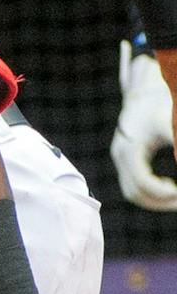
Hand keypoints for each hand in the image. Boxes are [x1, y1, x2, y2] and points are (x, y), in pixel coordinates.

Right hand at [110, 41, 176, 212]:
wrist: (142, 91)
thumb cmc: (159, 104)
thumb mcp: (170, 124)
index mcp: (130, 149)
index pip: (143, 182)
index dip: (164, 193)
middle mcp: (121, 156)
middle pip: (134, 193)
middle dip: (160, 202)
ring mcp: (120, 159)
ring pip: (132, 192)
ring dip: (154, 200)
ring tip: (176, 198)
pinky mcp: (125, 159)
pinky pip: (133, 185)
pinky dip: (150, 192)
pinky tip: (169, 187)